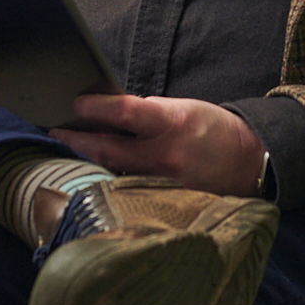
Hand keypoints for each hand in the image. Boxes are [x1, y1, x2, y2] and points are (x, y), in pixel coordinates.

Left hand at [51, 95, 264, 196]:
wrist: (248, 162)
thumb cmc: (212, 129)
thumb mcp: (182, 108)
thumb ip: (147, 112)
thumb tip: (109, 112)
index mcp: (172, 123)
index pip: (125, 112)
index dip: (96, 107)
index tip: (74, 103)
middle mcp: (165, 155)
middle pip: (109, 149)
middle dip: (78, 139)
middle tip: (56, 130)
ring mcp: (163, 183)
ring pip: (114, 172)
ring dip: (89, 160)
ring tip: (69, 148)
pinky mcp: (164, 201)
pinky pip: (129, 188)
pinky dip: (111, 178)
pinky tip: (95, 171)